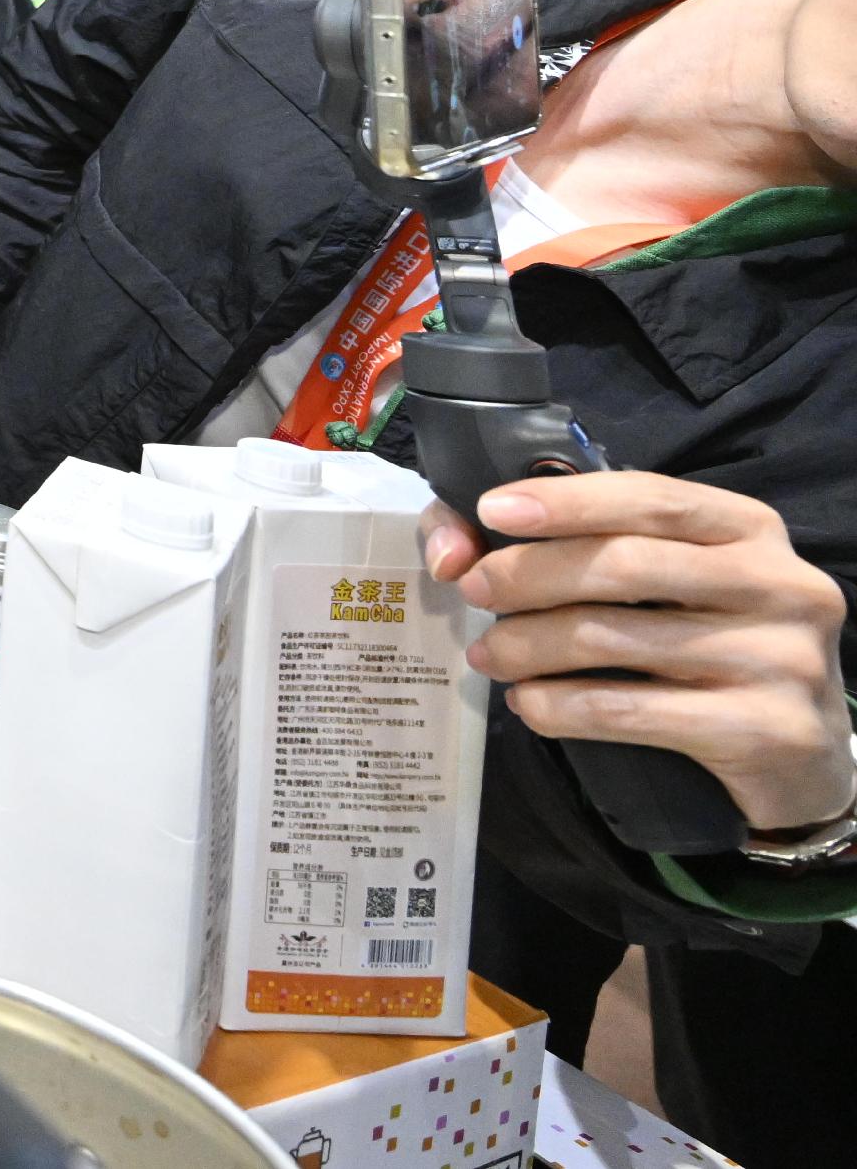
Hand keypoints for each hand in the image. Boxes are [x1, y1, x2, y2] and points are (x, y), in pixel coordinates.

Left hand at [425, 473, 856, 832]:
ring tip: (488, 655)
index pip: (650, 497)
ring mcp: (784, 659)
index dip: (565, 501)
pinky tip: (528, 705)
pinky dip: (561, 707)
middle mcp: (781, 584)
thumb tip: (451, 552)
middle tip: (474, 592)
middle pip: (625, 564)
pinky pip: (631, 711)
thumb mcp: (665, 584)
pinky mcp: (768, 730)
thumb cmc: (711, 649)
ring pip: (616, 638)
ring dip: (528, 645)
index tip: (491, 511)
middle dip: (529, 574)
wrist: (804, 758)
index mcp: (751, 530)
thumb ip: (566, 543)